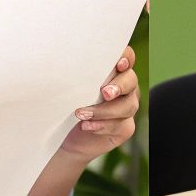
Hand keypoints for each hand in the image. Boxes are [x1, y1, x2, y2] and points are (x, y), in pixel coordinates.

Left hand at [58, 46, 138, 160]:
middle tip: (104, 93)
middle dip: (119, 86)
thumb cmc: (65, 106)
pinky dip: (104, 126)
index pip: (126, 57)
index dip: (126, 58)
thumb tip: (67, 67)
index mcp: (112, 71)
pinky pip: (122, 126)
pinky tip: (88, 126)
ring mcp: (126, 107)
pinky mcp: (124, 127)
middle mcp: (123, 87)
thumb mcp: (66, 89)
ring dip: (105, 111)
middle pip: (131, 80)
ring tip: (82, 115)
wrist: (64, 138)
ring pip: (128, 106)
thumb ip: (75, 77)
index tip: (118, 65)